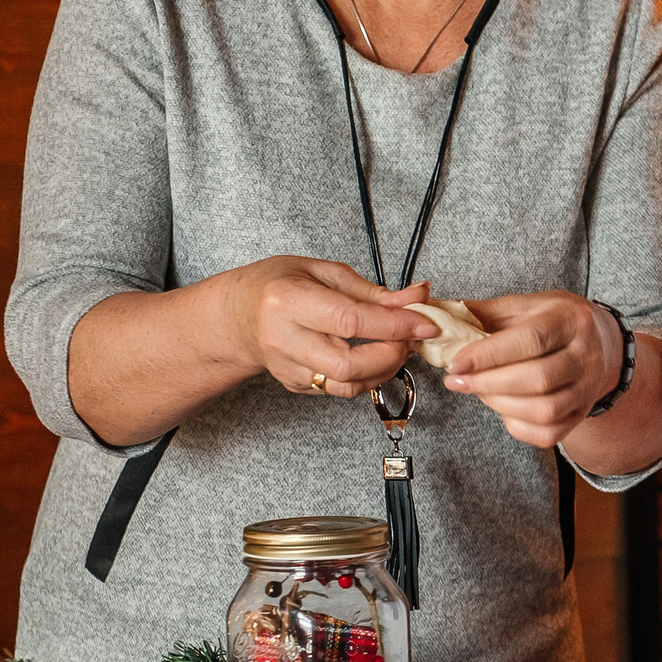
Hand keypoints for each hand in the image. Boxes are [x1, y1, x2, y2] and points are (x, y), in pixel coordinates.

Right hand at [219, 256, 434, 398]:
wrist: (235, 315)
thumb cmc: (277, 285)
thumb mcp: (322, 272)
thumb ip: (371, 291)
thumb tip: (416, 298)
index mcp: (288, 300)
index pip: (352, 320)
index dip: (396, 325)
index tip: (425, 322)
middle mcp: (284, 338)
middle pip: (349, 363)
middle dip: (393, 354)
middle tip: (412, 338)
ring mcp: (287, 367)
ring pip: (347, 385)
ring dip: (384, 370)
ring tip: (398, 348)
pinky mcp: (295, 384)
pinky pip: (339, 389)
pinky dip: (367, 377)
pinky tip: (376, 357)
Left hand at [442, 291, 619, 448]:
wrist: (598, 342)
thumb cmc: (551, 321)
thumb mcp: (521, 307)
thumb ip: (479, 314)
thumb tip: (431, 318)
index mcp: (570, 319)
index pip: (531, 340)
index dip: (489, 355)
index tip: (455, 363)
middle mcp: (586, 355)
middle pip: (539, 379)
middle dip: (489, 383)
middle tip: (456, 381)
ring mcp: (588, 388)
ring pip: (545, 410)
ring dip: (501, 405)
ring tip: (478, 391)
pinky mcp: (582, 414)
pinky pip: (550, 434)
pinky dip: (518, 426)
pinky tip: (502, 409)